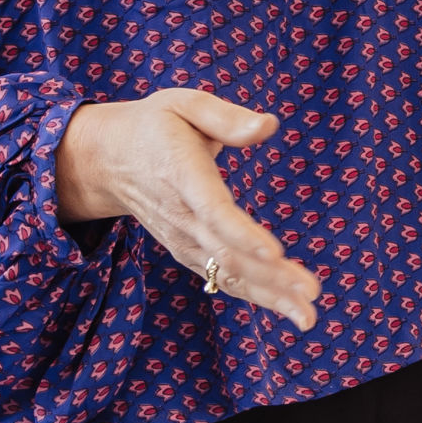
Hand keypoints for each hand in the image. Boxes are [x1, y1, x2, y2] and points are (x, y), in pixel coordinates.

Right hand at [56, 89, 321, 329]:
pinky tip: (288, 310)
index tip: (275, 252)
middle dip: (270, 277)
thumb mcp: (184, 104)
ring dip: (268, 297)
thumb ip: (226, 117)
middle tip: (311, 292)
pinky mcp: (187, 251)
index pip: (212, 210)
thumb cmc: (156, 125)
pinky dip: (254, 296)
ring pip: (225, 273)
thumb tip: (269, 125)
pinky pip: (221, 278)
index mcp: (180, 173)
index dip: (241, 233)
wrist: (110, 159)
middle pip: (225, 253)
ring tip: (307, 317)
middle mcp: (181, 215)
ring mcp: (182, 238)